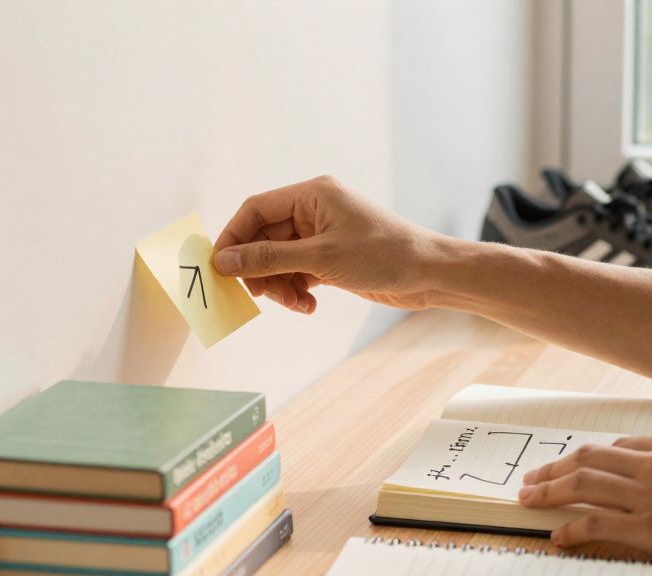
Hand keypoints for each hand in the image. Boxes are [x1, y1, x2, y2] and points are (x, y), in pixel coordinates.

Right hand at [213, 176, 444, 312]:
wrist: (430, 274)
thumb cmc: (384, 255)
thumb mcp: (321, 258)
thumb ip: (270, 259)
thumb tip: (225, 260)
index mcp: (313, 194)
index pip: (256, 210)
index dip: (234, 237)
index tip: (222, 268)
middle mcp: (316, 209)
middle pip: (266, 238)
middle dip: (261, 269)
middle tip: (262, 296)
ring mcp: (324, 235)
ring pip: (281, 260)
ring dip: (280, 285)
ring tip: (296, 304)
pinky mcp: (333, 258)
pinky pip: (299, 272)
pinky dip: (298, 290)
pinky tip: (309, 306)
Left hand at [518, 432, 651, 571]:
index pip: (616, 445)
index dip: (585, 457)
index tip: (570, 464)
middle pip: (588, 458)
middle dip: (553, 468)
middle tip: (531, 478)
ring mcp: (649, 494)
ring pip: (582, 485)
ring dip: (549, 491)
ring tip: (528, 500)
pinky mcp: (649, 527)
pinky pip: (595, 524)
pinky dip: (570, 528)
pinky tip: (559, 535)